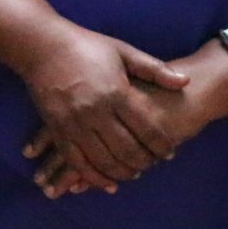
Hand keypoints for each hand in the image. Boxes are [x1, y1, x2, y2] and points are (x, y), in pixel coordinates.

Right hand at [32, 42, 227, 196]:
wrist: (42, 47)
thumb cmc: (87, 46)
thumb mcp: (123, 52)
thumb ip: (155, 70)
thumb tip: (185, 82)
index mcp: (116, 92)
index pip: (146, 128)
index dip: (162, 144)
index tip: (171, 152)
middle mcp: (96, 112)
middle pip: (127, 150)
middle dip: (144, 162)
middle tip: (154, 164)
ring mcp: (75, 124)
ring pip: (104, 161)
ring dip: (122, 173)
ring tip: (134, 173)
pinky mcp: (58, 131)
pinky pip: (78, 163)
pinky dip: (94, 177)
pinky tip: (107, 182)